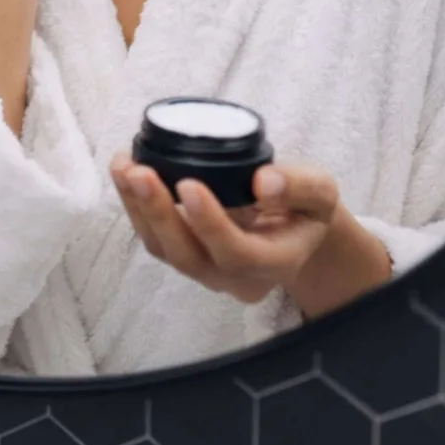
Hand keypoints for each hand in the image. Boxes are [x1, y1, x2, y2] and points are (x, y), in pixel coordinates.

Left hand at [109, 155, 352, 305]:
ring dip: (139, 209)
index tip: (189, 183)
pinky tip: (124, 171)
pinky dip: (134, 206)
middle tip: (140, 172)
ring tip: (125, 166)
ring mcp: (207, 272)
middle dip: (160, 215)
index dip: (209, 224)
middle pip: (190, 258)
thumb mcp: (321, 192)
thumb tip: (264, 181)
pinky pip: (154, 239)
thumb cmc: (306, 208)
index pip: (238, 254)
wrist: (294, 228)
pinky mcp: (185, 255)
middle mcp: (236, 278)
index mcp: (276, 264)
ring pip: (164, 251)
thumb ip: (300, 187)